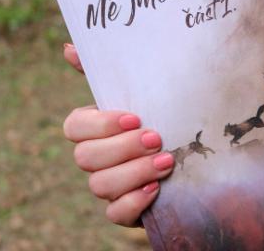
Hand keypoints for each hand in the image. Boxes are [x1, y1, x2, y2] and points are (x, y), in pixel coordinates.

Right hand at [63, 43, 174, 226]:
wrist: (194, 151)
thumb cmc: (165, 114)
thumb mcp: (146, 90)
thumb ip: (111, 71)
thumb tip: (69, 48)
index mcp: (96, 127)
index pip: (74, 126)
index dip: (100, 124)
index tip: (134, 117)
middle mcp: (97, 157)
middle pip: (84, 157)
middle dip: (122, 148)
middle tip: (157, 138)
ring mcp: (108, 185)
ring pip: (99, 185)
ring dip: (134, 172)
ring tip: (167, 161)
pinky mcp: (124, 209)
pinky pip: (115, 214)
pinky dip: (134, 202)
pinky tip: (156, 189)